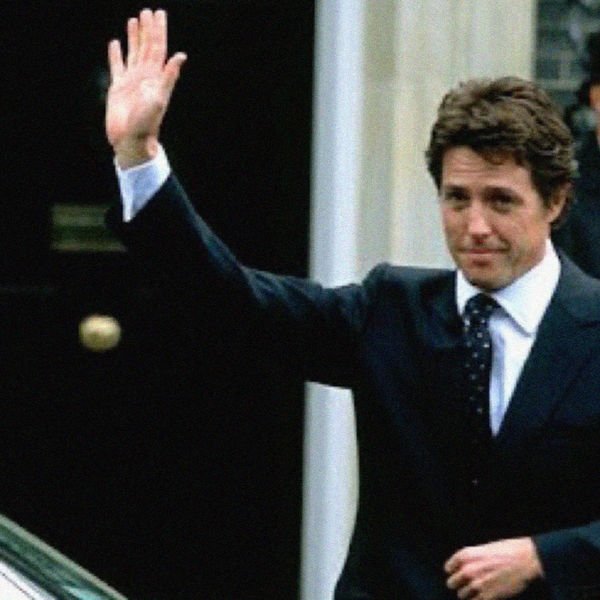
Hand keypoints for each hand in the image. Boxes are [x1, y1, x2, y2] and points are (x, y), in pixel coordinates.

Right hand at [106, 8, 186, 167]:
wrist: (131, 140)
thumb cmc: (146, 124)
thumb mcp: (160, 98)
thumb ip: (169, 76)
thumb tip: (181, 56)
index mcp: (155, 77)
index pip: (158, 47)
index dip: (158, 30)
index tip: (159, 13)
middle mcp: (145, 76)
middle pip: (147, 46)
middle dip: (148, 29)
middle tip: (148, 11)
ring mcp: (131, 81)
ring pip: (133, 53)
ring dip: (134, 37)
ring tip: (134, 20)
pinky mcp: (118, 88)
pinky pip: (117, 66)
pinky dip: (116, 54)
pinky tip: (115, 44)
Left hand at [444, 537, 542, 599]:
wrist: (524, 560)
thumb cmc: (507, 551)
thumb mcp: (484, 549)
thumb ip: (472, 559)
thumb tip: (467, 567)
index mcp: (465, 555)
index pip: (448, 568)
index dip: (453, 571)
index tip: (457, 574)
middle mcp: (467, 570)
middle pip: (451, 583)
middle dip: (458, 584)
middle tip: (465, 585)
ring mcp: (477, 584)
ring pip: (462, 595)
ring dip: (468, 594)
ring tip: (477, 591)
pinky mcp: (488, 596)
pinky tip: (485, 596)